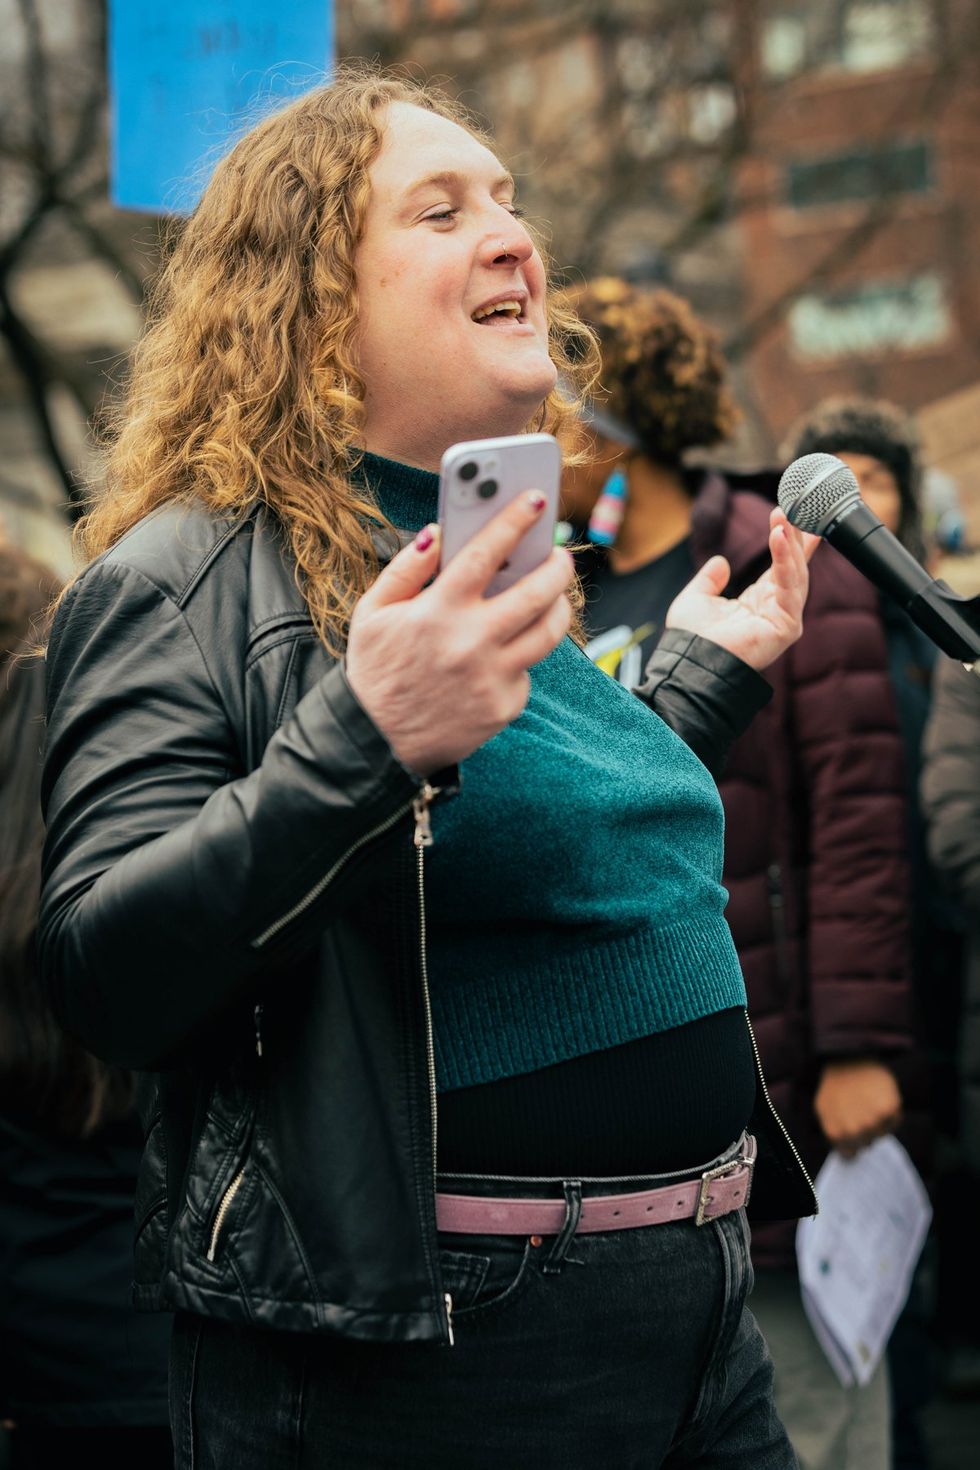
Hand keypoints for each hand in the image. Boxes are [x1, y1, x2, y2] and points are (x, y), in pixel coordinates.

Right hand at [346, 492, 573, 772]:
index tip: (536, 499)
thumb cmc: (375, 671)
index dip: (515, 520)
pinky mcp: (504, 707)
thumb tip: (439, 531)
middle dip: (556, 566)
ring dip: (557, 607)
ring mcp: (492, 677)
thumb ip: (406, 568)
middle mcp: (471, 643)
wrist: (375, 744)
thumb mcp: (372, 612)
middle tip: (560, 554)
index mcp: (437, 611)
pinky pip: (527, 670)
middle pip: (536, 592)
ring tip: (552, 595)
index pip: (486, 553)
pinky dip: (521, 655)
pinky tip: (506, 651)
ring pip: (548, 632)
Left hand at [666, 508, 818, 671]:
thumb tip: (721, 561)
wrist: (688, 662)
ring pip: (795, 573)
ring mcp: (784, 619)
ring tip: (783, 515)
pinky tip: (779, 537)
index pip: (782, 567)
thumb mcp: (697, 597)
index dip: (790, 542)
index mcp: (758, 603)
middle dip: (793, 535)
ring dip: (790, 543)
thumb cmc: (691, 639)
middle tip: (793, 505)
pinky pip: (789, 588)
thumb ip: (710, 579)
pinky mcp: (786, 627)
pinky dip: (786, 561)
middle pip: (793, 566)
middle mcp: (775, 610)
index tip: (798, 515)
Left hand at [814, 1060, 902, 1157]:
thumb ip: (834, 1133)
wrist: (849, 1058)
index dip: (852, 1142)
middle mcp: (855, 1131)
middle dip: (864, 1131)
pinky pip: (895, 1122)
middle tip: (859, 1109)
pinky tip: (880, 1098)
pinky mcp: (890, 1109)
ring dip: (878, 1122)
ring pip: (882, 1134)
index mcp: (837, 1134)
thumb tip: (847, 1153)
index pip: (851, 1155)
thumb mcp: (824, 1110)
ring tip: (868, 1102)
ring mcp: (873, 1121)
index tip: (850, 1127)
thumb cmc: (836, 1085)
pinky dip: (890, 1114)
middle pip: (867, 1144)